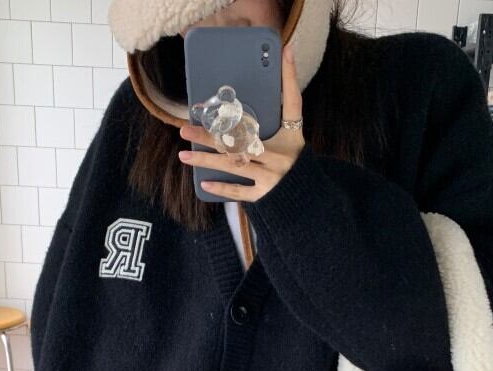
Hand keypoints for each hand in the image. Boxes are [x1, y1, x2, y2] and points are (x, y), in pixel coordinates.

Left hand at [178, 42, 304, 201]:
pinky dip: (223, 188)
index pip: (292, 102)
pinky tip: (204, 183)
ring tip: (184, 155)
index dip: (290, 78)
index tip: (284, 52)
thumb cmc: (294, 160)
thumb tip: (284, 59)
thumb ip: (285, 103)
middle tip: (185, 128)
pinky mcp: (266, 196)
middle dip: (211, 135)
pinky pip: (241, 192)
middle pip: (242, 140)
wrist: (307, 196)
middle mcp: (279, 157)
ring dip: (207, 161)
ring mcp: (271, 178)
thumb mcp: (294, 134)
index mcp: (289, 137)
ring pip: (235, 166)